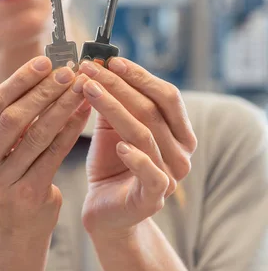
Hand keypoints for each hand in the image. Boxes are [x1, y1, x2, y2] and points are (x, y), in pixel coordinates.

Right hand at [0, 57, 90, 238]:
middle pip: (12, 118)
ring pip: (36, 134)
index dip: (19, 80)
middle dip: (43, 90)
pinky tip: (83, 112)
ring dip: (62, 106)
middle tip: (67, 71)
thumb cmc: (6, 177)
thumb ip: (6, 118)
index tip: (44, 61)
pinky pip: (54, 153)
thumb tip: (41, 69)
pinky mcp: (28, 196)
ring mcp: (0, 186)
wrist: (14, 231)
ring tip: (80, 87)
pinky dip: (70, 129)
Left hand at [78, 58, 196, 238]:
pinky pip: (150, 174)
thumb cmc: (111, 163)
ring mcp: (171, 176)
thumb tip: (100, 65)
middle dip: (119, 85)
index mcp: (179, 132)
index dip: (139, 76)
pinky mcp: (153, 198)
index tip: (110, 60)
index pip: (166, 95)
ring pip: (144, 135)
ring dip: (114, 108)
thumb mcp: (113, 127)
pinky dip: (136, 158)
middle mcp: (181, 152)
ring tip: (88, 90)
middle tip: (90, 69)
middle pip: (152, 110)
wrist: (106, 210)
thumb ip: (115, 101)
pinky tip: (118, 146)